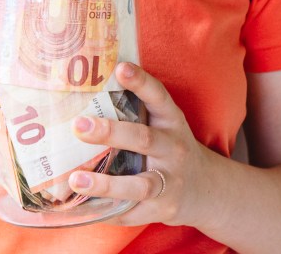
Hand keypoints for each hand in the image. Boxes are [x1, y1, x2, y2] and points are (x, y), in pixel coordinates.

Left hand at [68, 63, 212, 226]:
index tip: (120, 68)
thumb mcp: (162, 124)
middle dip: (110, 132)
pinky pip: (131, 212)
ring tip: (76, 179)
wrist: (204, 187)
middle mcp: (173, 149)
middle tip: (79, 126)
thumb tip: (81, 90)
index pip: (158, 97)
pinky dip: (106, 212)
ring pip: (139, 184)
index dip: (141, 82)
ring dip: (106, 184)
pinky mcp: (162, 209)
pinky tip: (82, 208)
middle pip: (143, 139)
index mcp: (171, 121)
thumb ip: (134, 110)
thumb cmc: (169, 148)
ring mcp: (170, 181)